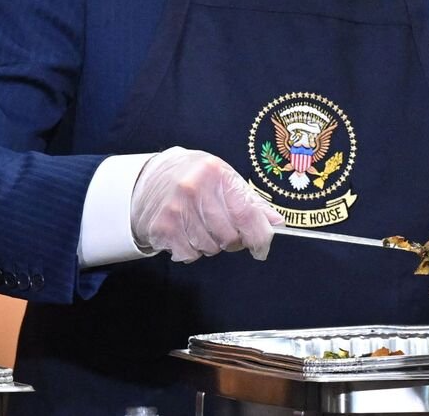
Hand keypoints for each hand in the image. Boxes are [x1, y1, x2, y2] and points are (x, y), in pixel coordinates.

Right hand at [130, 147, 283, 262]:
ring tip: (201, 225)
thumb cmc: (196, 178)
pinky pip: (189, 254)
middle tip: (223, 228)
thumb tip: (277, 222)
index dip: (259, 237)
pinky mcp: (161, 227)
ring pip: (210, 248)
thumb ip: (252, 202)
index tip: (262, 249)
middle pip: (229, 236)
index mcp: (217, 174)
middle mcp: (195, 189)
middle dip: (232, 240)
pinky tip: (186, 232)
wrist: (151, 177)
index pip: (247, 214)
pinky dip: (192, 250)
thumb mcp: (226, 179)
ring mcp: (176, 209)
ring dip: (210, 244)